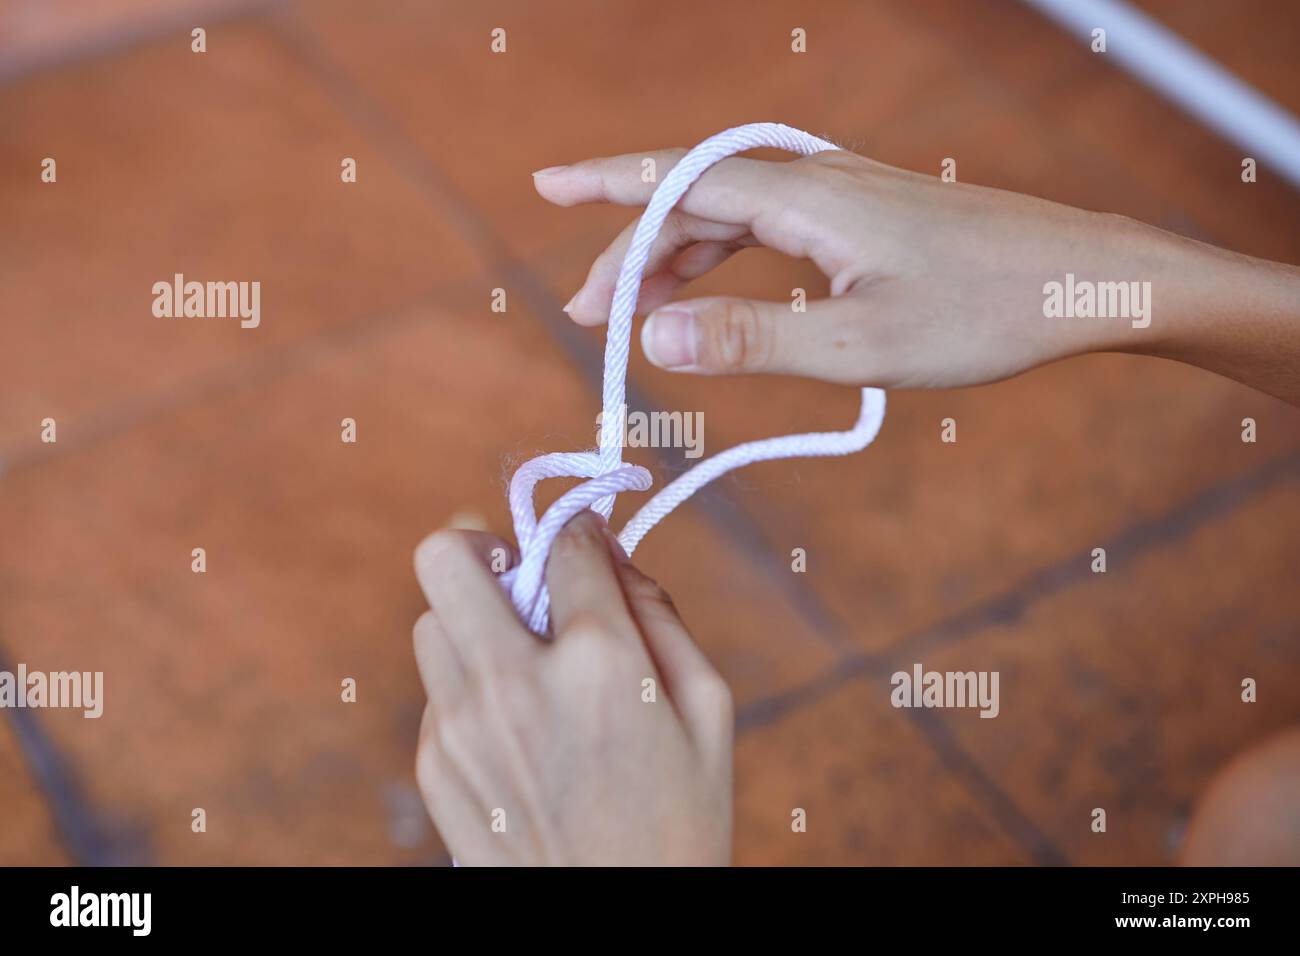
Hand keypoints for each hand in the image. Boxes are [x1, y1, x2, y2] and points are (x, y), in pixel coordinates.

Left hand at [412, 510, 732, 865]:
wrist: (615, 926)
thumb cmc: (682, 821)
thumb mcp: (708, 708)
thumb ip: (659, 612)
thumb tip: (608, 551)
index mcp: (600, 661)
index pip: (564, 543)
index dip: (579, 533)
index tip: (584, 545)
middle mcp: (515, 683)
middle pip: (445, 556)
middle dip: (481, 545)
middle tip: (516, 575)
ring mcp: (462, 727)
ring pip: (431, 621)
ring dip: (473, 620)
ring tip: (521, 660)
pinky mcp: (434, 767)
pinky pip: (436, 691)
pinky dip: (469, 687)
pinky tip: (515, 729)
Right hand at [535, 147, 1299, 402]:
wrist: (1085, 281)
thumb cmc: (984, 312)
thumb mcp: (861, 344)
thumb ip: (753, 342)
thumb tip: (651, 340)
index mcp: (806, 198)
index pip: (680, 180)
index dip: (608, 188)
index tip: (546, 189)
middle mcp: (817, 181)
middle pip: (697, 200)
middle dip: (633, 252)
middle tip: (589, 316)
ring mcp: (844, 197)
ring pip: (733, 216)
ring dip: (678, 262)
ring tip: (637, 316)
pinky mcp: (868, 219)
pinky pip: (771, 229)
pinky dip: (727, 263)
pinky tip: (722, 299)